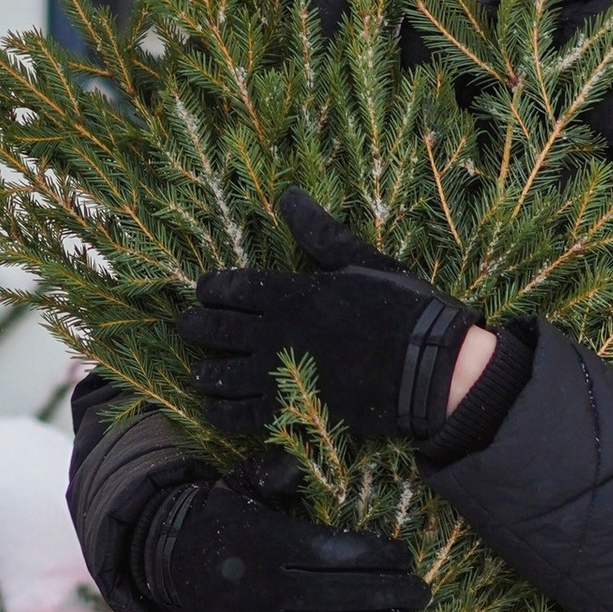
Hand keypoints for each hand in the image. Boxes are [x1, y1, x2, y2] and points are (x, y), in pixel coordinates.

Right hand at [137, 451, 426, 611]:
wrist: (170, 560)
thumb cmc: (223, 519)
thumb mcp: (241, 486)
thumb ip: (271, 474)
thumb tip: (293, 465)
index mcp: (265, 542)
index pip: (332, 552)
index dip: (374, 555)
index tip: (405, 556)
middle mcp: (262, 587)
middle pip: (338, 595)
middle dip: (387, 595)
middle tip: (422, 593)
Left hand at [181, 190, 481, 442]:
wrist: (428, 365)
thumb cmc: (400, 308)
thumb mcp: (359, 261)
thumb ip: (319, 233)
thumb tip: (288, 196)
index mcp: (291, 292)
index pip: (234, 287)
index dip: (211, 290)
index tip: (202, 291)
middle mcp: (276, 332)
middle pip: (221, 329)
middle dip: (198, 327)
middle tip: (185, 327)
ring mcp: (281, 373)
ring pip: (227, 373)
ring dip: (207, 372)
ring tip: (198, 373)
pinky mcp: (295, 409)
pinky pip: (247, 415)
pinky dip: (225, 414)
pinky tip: (213, 411)